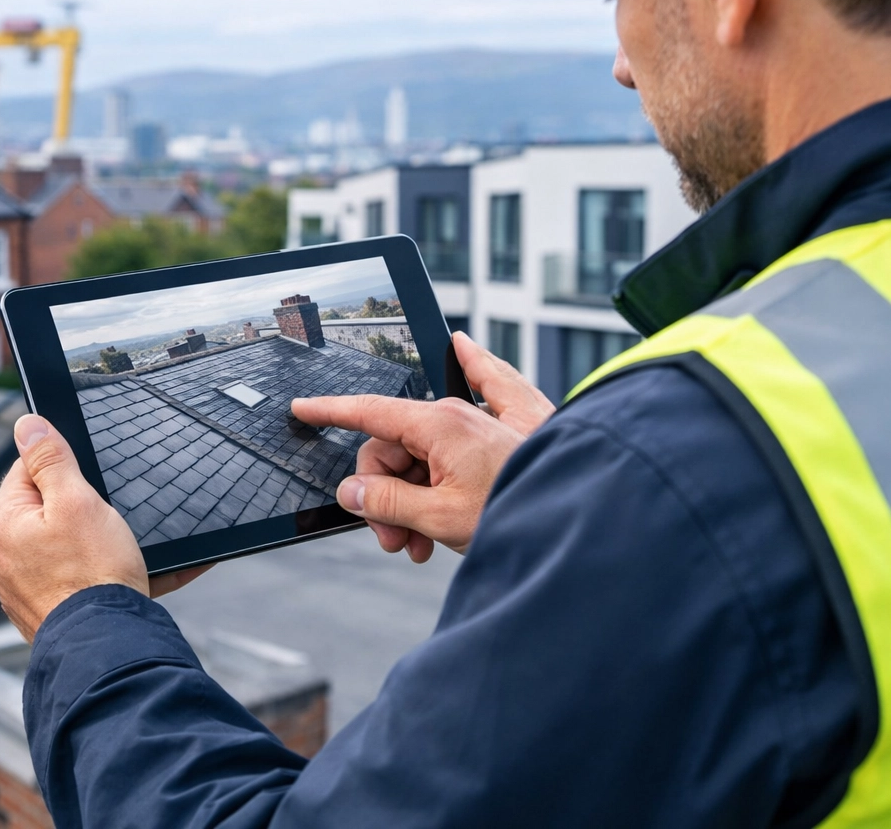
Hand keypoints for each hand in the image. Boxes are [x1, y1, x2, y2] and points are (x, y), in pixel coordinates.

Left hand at [0, 414, 201, 641]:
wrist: (108, 649)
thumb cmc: (95, 575)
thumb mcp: (77, 500)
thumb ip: (50, 459)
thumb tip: (27, 424)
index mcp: (3, 523)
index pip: (28, 470)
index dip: (66, 470)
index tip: (92, 486)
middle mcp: (3, 558)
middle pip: (47, 510)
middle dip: (83, 511)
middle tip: (110, 525)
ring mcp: (23, 590)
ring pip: (65, 548)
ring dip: (97, 546)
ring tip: (125, 557)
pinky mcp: (46, 613)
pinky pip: (75, 581)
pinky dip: (100, 577)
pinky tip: (133, 580)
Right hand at [290, 332, 550, 562]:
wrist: (588, 526)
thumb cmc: (523, 518)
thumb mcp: (440, 518)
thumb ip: (389, 502)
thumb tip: (354, 491)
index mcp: (443, 424)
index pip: (371, 412)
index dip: (331, 411)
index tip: (302, 408)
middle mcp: (466, 412)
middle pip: (399, 445)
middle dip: (385, 494)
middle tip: (394, 540)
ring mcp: (496, 414)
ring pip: (432, 447)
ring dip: (417, 494)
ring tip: (425, 543)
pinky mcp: (524, 423)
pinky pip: (491, 384)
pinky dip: (473, 372)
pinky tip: (464, 347)